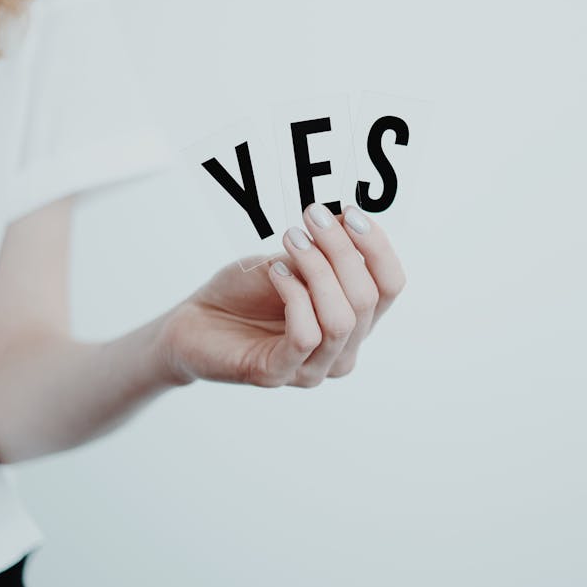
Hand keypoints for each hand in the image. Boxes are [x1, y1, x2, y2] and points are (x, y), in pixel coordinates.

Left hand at [161, 203, 405, 387]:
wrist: (195, 320)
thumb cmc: (245, 292)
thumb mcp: (290, 260)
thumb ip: (322, 249)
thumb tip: (348, 217)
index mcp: (356, 320)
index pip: (391, 285)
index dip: (377, 247)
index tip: (349, 212)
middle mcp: (344, 349)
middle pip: (367, 298)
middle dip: (341, 249)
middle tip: (311, 215)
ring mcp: (314, 367)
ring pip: (341, 319)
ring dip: (318, 270)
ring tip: (291, 240)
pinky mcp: (279, 374)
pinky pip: (305, 335)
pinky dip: (294, 295)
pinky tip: (275, 273)